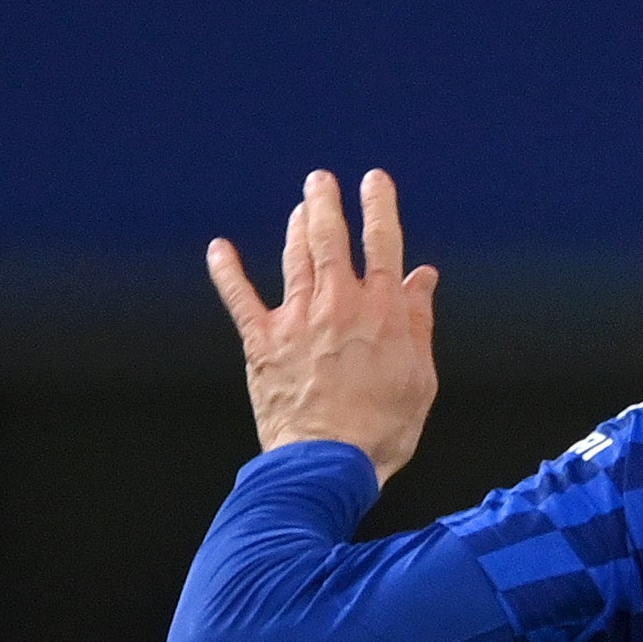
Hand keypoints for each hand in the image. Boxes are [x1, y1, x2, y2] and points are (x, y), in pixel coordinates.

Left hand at [206, 169, 439, 481]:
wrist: (328, 460)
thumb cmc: (382, 429)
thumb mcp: (421, 378)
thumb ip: (419, 323)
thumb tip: (423, 280)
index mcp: (382, 311)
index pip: (383, 243)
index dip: (378, 207)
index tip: (374, 182)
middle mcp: (338, 303)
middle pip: (330, 237)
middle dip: (325, 203)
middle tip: (320, 181)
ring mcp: (297, 319)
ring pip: (295, 257)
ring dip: (296, 226)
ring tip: (299, 208)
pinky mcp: (263, 341)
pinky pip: (240, 297)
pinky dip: (228, 271)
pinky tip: (219, 249)